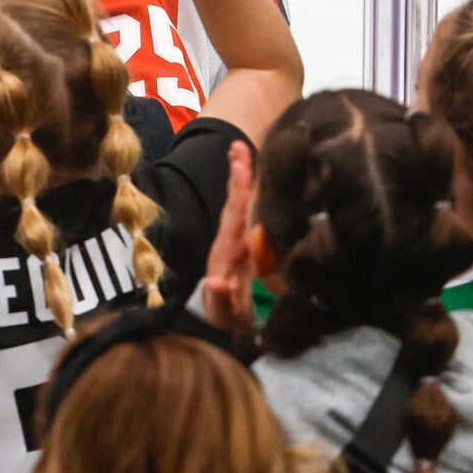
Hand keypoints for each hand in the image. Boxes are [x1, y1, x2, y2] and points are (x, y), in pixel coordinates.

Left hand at [199, 140, 257, 330]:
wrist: (226, 326)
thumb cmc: (228, 320)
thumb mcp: (224, 317)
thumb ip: (221, 302)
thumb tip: (215, 283)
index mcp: (229, 255)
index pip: (235, 218)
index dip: (239, 192)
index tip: (240, 166)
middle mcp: (233, 244)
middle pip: (236, 205)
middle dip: (238, 176)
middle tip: (238, 146)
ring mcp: (241, 243)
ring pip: (241, 206)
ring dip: (242, 179)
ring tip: (241, 151)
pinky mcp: (249, 248)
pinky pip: (251, 215)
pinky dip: (251, 194)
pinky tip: (257, 177)